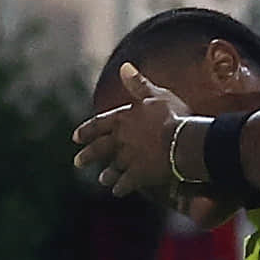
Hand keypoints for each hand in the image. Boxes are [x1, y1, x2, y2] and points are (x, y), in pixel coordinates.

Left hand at [72, 64, 187, 197]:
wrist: (183, 141)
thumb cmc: (173, 115)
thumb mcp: (156, 95)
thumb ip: (138, 84)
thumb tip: (124, 67)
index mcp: (123, 119)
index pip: (99, 124)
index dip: (87, 130)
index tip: (76, 137)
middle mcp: (121, 140)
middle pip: (100, 149)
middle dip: (88, 156)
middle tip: (77, 163)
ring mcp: (128, 160)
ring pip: (112, 168)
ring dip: (106, 174)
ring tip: (101, 179)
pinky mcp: (139, 176)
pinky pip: (126, 184)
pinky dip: (121, 188)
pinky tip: (117, 192)